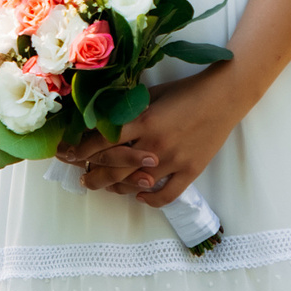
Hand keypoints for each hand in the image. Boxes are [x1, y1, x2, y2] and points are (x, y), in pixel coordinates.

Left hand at [58, 66, 242, 205]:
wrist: (224, 96)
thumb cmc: (186, 90)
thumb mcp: (151, 94)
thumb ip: (129, 110)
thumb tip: (103, 120)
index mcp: (143, 121)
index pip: (101, 141)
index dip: (79, 150)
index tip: (66, 155)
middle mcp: (154, 145)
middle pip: (113, 169)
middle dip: (92, 176)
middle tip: (83, 179)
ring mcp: (173, 161)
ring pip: (135, 185)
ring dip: (116, 189)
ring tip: (106, 187)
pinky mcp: (190, 171)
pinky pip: (166, 195)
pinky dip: (150, 200)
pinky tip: (140, 196)